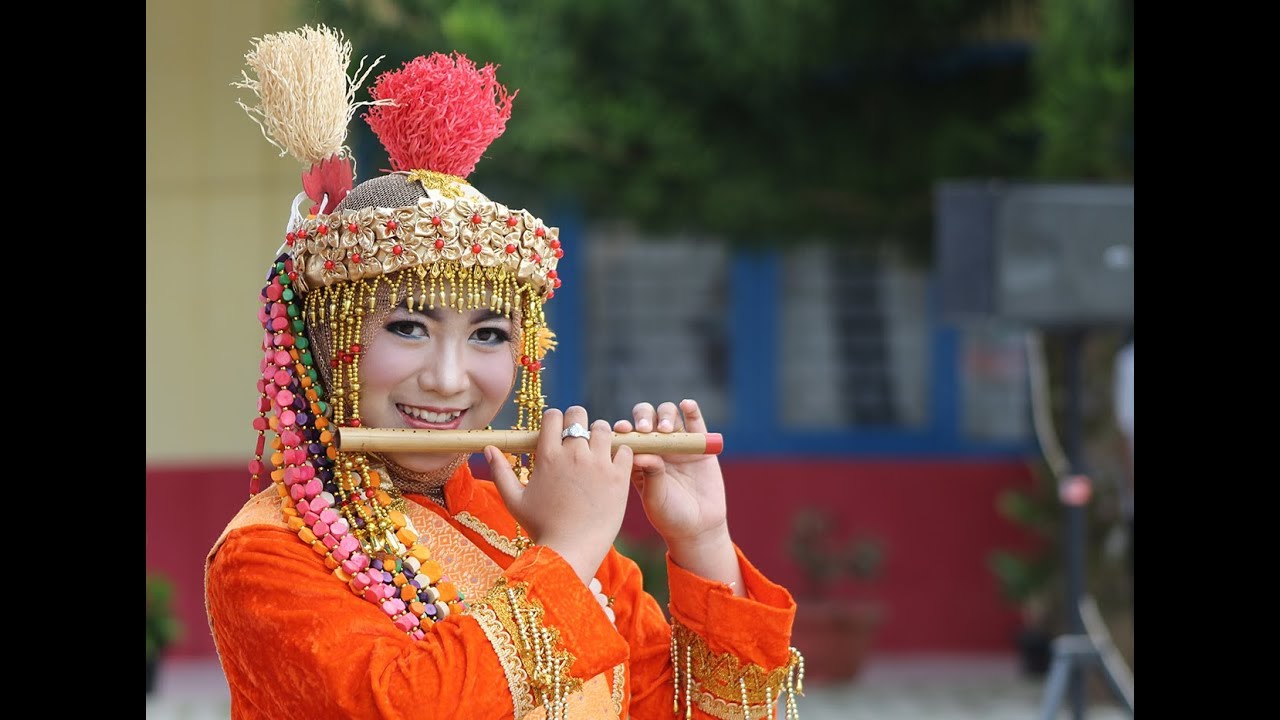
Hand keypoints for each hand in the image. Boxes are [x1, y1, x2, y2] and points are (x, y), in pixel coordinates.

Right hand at [488, 407, 632, 583]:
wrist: (570, 551)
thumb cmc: (540, 527)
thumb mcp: (514, 500)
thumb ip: (500, 471)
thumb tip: (488, 448)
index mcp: (548, 456)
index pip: (554, 415)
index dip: (556, 421)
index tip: (559, 435)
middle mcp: (573, 454)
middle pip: (579, 414)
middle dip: (578, 422)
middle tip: (580, 440)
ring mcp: (598, 464)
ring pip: (603, 428)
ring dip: (600, 436)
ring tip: (598, 452)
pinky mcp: (619, 477)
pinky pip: (625, 448)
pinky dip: (621, 453)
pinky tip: (613, 466)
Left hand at [613, 399, 728, 549]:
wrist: (698, 527)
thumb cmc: (669, 515)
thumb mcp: (655, 497)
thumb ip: (650, 474)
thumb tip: (639, 454)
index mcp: (637, 457)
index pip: (627, 435)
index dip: (622, 428)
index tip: (621, 430)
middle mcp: (656, 446)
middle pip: (646, 419)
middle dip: (643, 418)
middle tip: (644, 429)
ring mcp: (678, 443)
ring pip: (668, 416)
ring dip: (665, 415)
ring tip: (666, 429)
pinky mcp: (699, 444)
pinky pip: (695, 421)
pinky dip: (691, 409)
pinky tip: (687, 405)